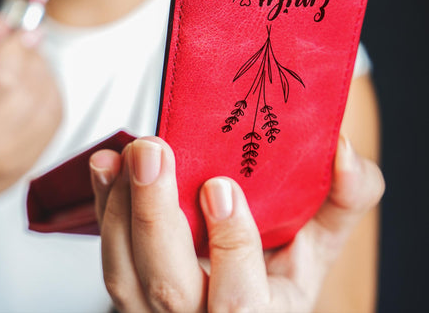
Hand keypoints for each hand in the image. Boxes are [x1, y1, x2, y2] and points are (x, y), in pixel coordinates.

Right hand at [0, 15, 61, 207]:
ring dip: (40, 72)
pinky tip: (32, 85)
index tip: (21, 30)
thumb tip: (5, 24)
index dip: (16, 48)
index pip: (1, 79)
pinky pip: (55, 110)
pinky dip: (49, 89)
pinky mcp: (38, 154)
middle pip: (27, 85)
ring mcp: (17, 155)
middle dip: (28, 58)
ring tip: (21, 68)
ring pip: (46, 95)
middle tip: (17, 50)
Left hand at [90, 135, 383, 311]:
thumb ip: (345, 199)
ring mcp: (155, 307)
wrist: (236, 287)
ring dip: (120, 208)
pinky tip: (106, 164)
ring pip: (124, 273)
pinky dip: (103, 205)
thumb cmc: (281, 269)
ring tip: (129, 153)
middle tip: (152, 151)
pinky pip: (108, 250)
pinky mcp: (131, 282)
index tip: (219, 187)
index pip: (241, 301)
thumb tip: (344, 151)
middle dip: (155, 216)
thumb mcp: (322, 242)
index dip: (230, 245)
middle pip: (167, 286)